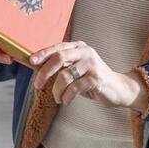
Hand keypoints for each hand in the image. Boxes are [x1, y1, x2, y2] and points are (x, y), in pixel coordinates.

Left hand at [30, 41, 147, 110]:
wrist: (117, 88)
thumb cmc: (92, 79)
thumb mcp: (76, 69)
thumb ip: (61, 65)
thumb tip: (36, 66)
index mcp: (79, 47)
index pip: (57, 48)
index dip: (43, 54)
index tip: (31, 61)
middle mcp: (86, 52)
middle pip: (60, 58)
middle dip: (45, 72)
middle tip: (37, 85)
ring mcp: (92, 65)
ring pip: (65, 76)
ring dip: (57, 90)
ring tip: (58, 98)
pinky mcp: (96, 79)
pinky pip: (75, 88)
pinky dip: (67, 96)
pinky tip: (66, 100)